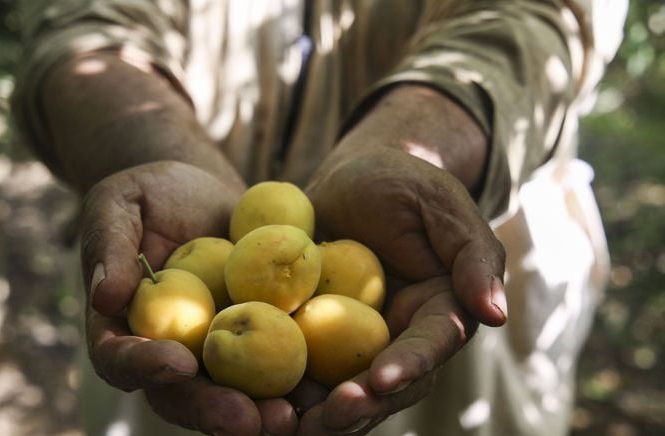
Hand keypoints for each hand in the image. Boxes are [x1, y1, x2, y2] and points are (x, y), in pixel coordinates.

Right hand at [79, 161, 297, 434]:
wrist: (200, 190)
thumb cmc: (149, 194)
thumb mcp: (118, 206)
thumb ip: (109, 246)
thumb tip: (106, 297)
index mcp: (124, 329)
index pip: (121, 359)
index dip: (145, 367)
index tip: (178, 363)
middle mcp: (167, 351)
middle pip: (183, 394)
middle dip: (213, 410)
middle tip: (245, 420)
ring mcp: (214, 350)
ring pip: (233, 393)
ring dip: (261, 412)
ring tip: (291, 417)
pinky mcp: (257, 337)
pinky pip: (277, 364)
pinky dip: (298, 381)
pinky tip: (326, 389)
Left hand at [298, 137, 505, 432]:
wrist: (347, 179)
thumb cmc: (401, 182)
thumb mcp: (441, 203)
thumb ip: (474, 254)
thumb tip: (497, 314)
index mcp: (438, 311)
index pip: (430, 346)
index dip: (409, 366)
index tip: (380, 382)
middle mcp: (399, 337)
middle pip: (386, 386)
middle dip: (360, 406)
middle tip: (328, 416)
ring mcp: (356, 342)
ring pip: (343, 389)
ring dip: (319, 412)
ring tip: (287, 422)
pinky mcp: (315, 338)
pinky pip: (303, 368)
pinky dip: (283, 388)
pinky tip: (258, 402)